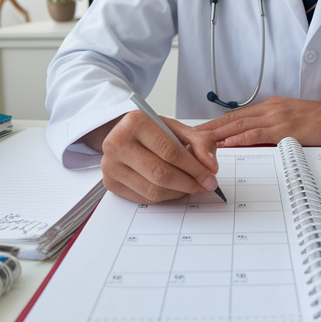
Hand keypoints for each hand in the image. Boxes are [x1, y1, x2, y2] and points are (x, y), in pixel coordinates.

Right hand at [84, 111, 220, 203]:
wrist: (123, 135)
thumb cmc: (151, 132)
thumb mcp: (175, 128)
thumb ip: (198, 142)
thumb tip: (211, 166)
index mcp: (135, 122)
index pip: (170, 151)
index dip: (194, 168)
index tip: (210, 177)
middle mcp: (117, 143)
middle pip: (160, 174)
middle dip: (189, 183)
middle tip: (205, 186)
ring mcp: (110, 165)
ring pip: (153, 191)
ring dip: (178, 193)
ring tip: (189, 186)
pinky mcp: (110, 183)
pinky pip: (144, 199)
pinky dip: (164, 197)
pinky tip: (172, 188)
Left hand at [194, 96, 320, 148]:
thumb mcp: (293, 123)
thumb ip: (273, 131)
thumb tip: (255, 143)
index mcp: (270, 108)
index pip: (235, 117)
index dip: (214, 125)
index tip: (197, 134)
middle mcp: (269, 109)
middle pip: (230, 119)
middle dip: (207, 129)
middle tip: (188, 138)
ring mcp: (276, 116)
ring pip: (238, 125)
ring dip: (216, 134)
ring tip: (198, 143)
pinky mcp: (285, 127)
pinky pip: (256, 133)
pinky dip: (238, 138)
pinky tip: (226, 143)